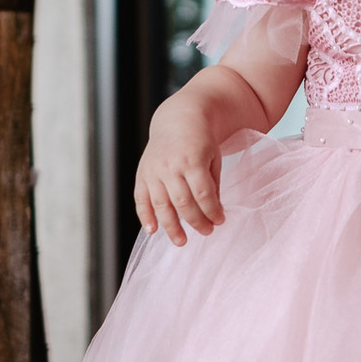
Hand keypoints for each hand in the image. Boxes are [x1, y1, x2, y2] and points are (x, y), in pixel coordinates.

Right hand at [134, 104, 225, 245]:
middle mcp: (170, 166)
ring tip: (181, 241)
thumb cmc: (200, 142)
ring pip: (161, 204)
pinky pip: (141, 199)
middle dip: (196, 221)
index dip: (212, 211)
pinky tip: (152, 231)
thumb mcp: (213, 158)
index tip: (220, 220)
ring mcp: (154, 170)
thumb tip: (213, 212)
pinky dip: (145, 216)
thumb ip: (212, 184)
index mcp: (193, 160)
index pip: (203, 193)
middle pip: (182, 202)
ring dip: (171, 226)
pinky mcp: (142, 174)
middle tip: (207, 232)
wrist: (178, 120)